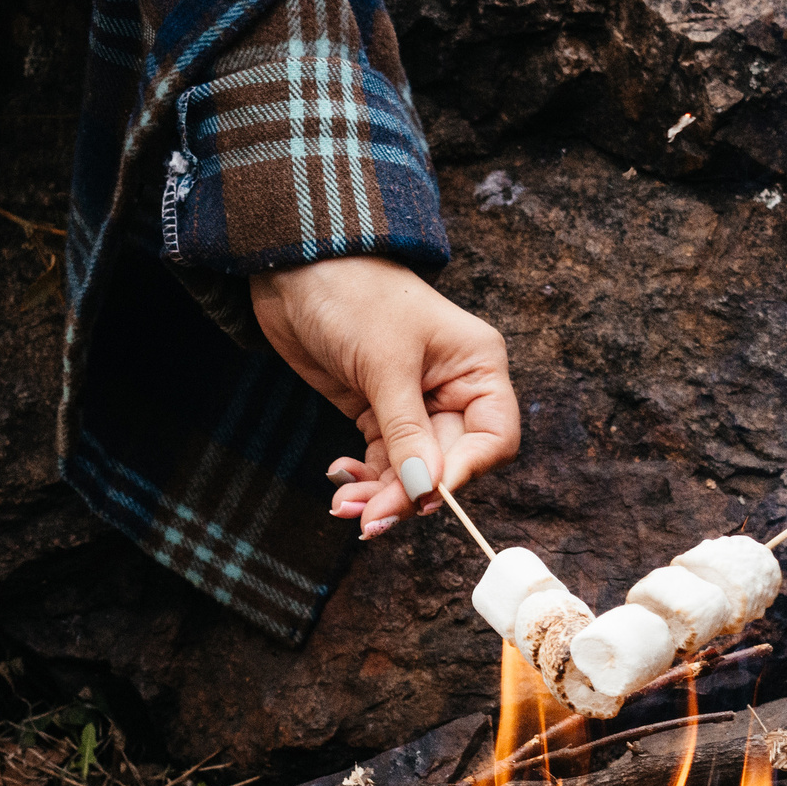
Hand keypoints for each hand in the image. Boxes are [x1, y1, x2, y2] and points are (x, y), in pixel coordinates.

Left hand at [250, 256, 519, 536]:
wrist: (294, 267)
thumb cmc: (354, 295)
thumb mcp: (385, 364)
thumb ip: (406, 432)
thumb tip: (426, 491)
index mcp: (477, 367)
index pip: (492, 440)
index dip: (463, 473)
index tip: (425, 495)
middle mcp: (454, 390)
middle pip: (448, 464)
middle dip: (409, 493)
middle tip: (371, 518)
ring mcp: (415, 404)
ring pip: (412, 471)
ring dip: (382, 494)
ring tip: (345, 505)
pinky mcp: (378, 413)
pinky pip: (383, 462)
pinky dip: (366, 478)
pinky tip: (342, 479)